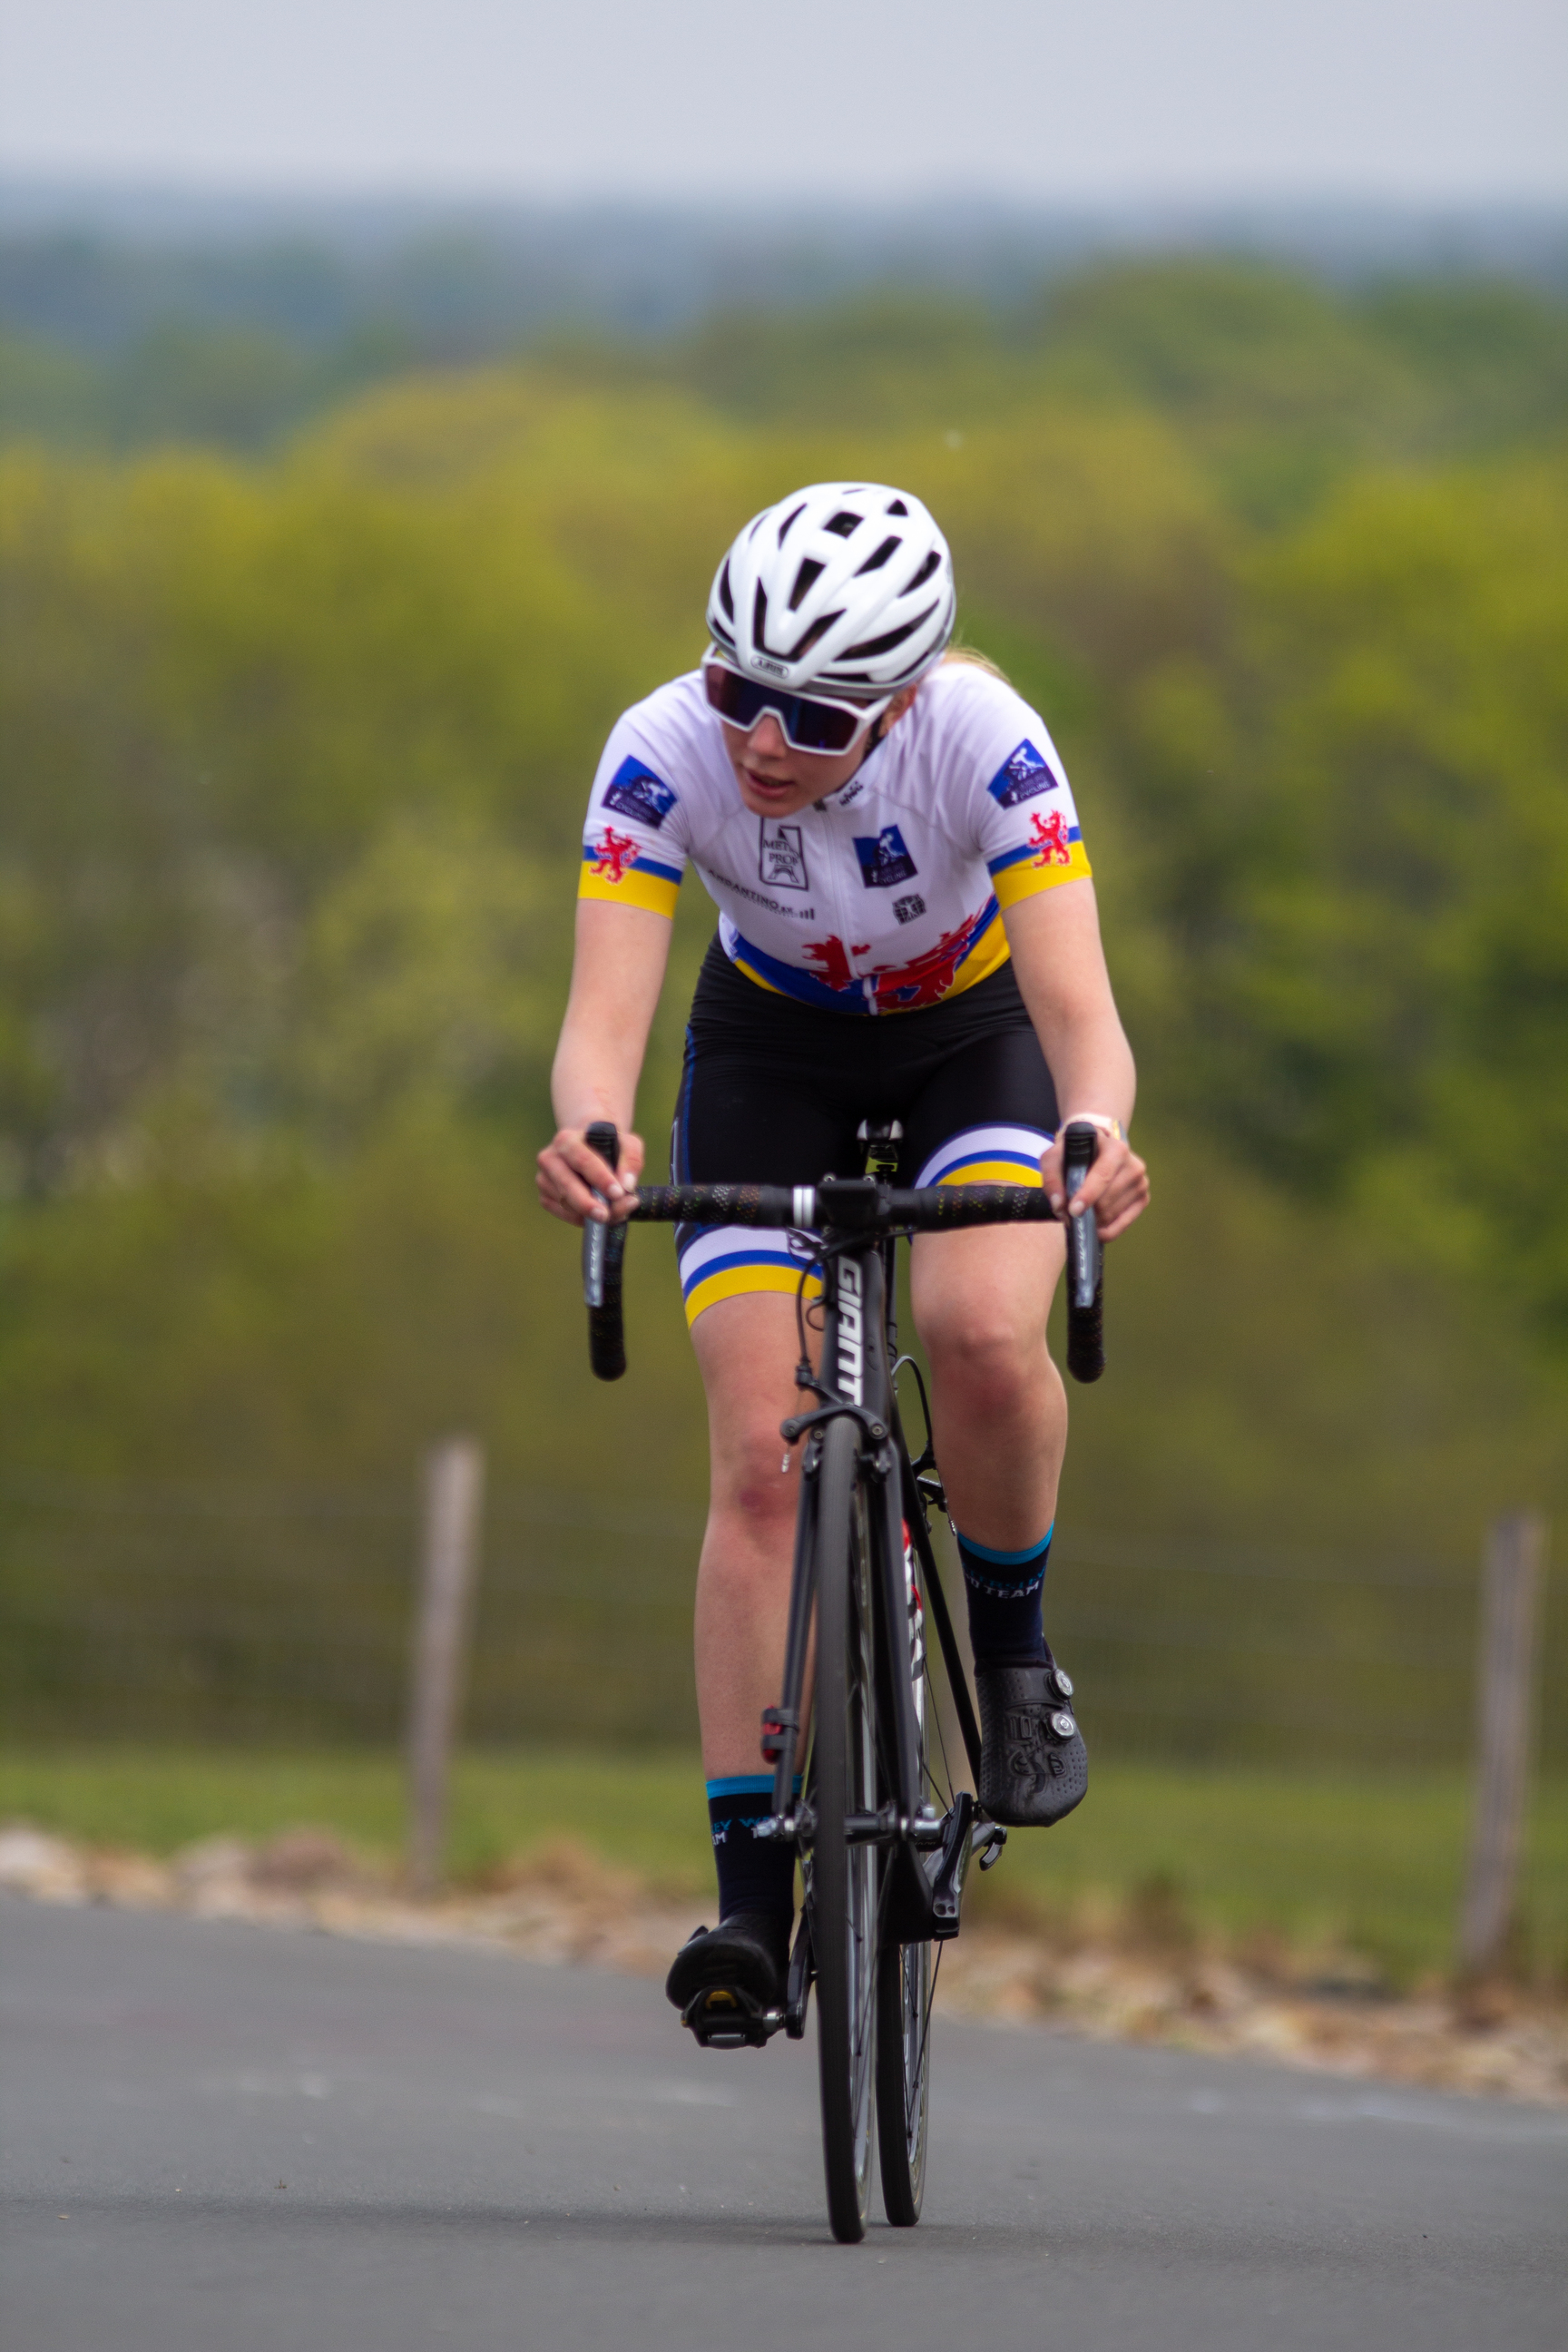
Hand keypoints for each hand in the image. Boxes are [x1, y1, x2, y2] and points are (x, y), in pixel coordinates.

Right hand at [536, 1125, 644, 1226]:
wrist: (592, 1151)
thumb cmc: (610, 1147)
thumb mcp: (628, 1144)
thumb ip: (631, 1161)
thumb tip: (626, 1186)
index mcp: (567, 1140)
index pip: (582, 1161)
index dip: (600, 1178)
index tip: (617, 1193)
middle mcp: (550, 1159)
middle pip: (566, 1185)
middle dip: (588, 1203)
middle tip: (606, 1215)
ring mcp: (545, 1180)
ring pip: (565, 1203)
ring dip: (591, 1214)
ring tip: (618, 1212)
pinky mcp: (545, 1197)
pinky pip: (564, 1215)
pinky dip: (584, 1219)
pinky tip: (604, 1214)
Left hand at [1040, 1126, 1148, 1241]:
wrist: (1096, 1150)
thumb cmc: (1074, 1154)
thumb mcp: (1055, 1157)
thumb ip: (1052, 1178)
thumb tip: (1059, 1205)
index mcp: (1116, 1149)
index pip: (1103, 1176)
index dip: (1088, 1195)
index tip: (1073, 1211)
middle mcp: (1134, 1165)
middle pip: (1106, 1201)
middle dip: (1084, 1212)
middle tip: (1068, 1212)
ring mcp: (1141, 1183)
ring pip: (1111, 1215)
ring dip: (1092, 1221)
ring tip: (1080, 1213)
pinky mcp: (1143, 1199)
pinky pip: (1122, 1226)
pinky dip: (1105, 1231)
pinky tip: (1093, 1227)